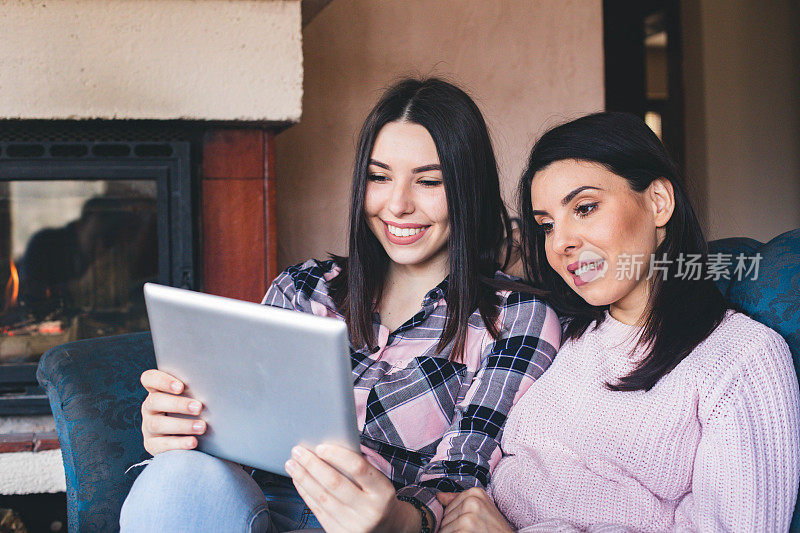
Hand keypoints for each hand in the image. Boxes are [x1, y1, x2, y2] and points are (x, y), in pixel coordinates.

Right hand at [140, 369, 205, 454]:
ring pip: (157, 424)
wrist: (194, 438)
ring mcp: (148, 427)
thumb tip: (217, 382)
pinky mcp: (152, 445)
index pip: (149, 379)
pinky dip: (179, 443)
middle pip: (154, 401)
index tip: (181, 386)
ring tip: (202, 427)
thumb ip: (197, 388)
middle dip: (178, 404)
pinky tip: (193, 442)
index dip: (162, 380)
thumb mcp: (193, 397)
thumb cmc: (195, 409)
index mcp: (157, 390)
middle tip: (199, 407)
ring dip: (182, 425)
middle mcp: (150, 407)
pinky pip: (161, 445)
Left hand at [285, 443, 422, 532]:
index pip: (359, 468)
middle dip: (312, 465)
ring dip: (303, 478)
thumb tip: (329, 448)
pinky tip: (299, 481)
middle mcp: (369, 511)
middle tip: (298, 451)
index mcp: (383, 493)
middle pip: (335, 483)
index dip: (338, 456)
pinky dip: (305, 493)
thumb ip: (360, 468)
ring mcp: (354, 526)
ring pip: (322, 498)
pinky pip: (318, 511)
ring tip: (292, 464)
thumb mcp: (379, 483)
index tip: (320, 446)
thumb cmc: (379, 498)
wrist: (387, 529)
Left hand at [437, 488, 513, 532]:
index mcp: (475, 493)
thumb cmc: (495, 530)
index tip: (470, 525)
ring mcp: (469, 516)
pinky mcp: (466, 529)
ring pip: (443, 529)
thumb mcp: (481, 510)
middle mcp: (472, 501)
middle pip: (445, 518)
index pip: (447, 507)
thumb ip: (459, 501)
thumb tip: (439, 497)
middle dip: (453, 529)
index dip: (455, 520)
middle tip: (472, 531)